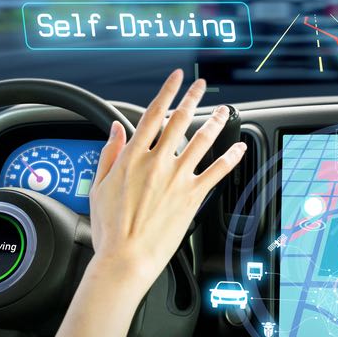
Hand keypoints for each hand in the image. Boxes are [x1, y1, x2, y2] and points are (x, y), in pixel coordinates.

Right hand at [86, 70, 245, 300]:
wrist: (126, 257)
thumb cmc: (110, 229)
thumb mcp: (98, 186)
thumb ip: (109, 154)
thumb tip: (115, 129)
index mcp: (132, 156)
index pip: (152, 114)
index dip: (166, 92)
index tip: (176, 79)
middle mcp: (157, 161)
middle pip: (180, 120)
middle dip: (192, 98)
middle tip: (200, 86)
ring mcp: (177, 177)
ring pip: (201, 140)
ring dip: (215, 121)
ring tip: (223, 111)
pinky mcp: (192, 196)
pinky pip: (217, 171)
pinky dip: (231, 156)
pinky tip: (239, 147)